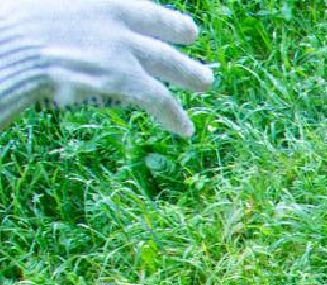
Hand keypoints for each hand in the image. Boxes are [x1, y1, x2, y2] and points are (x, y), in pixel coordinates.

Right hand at [0, 0, 213, 135]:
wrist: (8, 47)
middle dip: (178, 29)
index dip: (147, 9)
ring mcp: (121, 46)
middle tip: (191, 35)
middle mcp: (113, 16)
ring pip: (169, 62)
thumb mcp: (36, 6)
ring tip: (205, 82)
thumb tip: (57, 14)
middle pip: (158, 22)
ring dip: (190, 73)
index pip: (133, 2)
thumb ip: (62, 9)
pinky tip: (184, 128)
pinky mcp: (124, 77)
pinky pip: (159, 99)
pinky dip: (174, 115)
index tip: (154, 9)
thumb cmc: (10, 27)